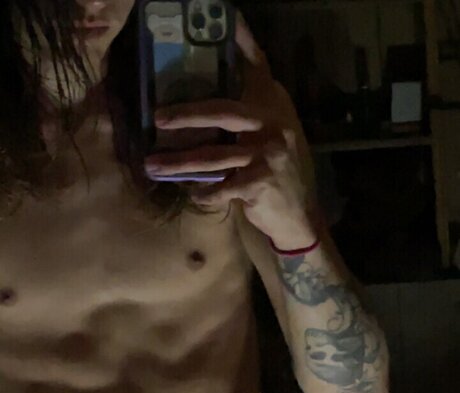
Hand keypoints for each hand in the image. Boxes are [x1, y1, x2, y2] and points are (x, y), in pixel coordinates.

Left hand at [145, 15, 316, 248]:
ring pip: (212, 156)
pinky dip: (202, 194)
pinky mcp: (259, 183)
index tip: (228, 16)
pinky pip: (219, 188)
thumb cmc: (280, 175)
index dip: (242, 41)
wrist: (300, 216)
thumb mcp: (274, 136)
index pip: (257, 66)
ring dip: (178, 164)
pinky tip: (193, 195)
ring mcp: (267, 154)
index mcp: (274, 107)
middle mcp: (272, 125)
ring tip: (153, 167)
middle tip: (159, 118)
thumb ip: (252, 116)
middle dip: (186, 115)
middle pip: (221, 111)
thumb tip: (207, 104)